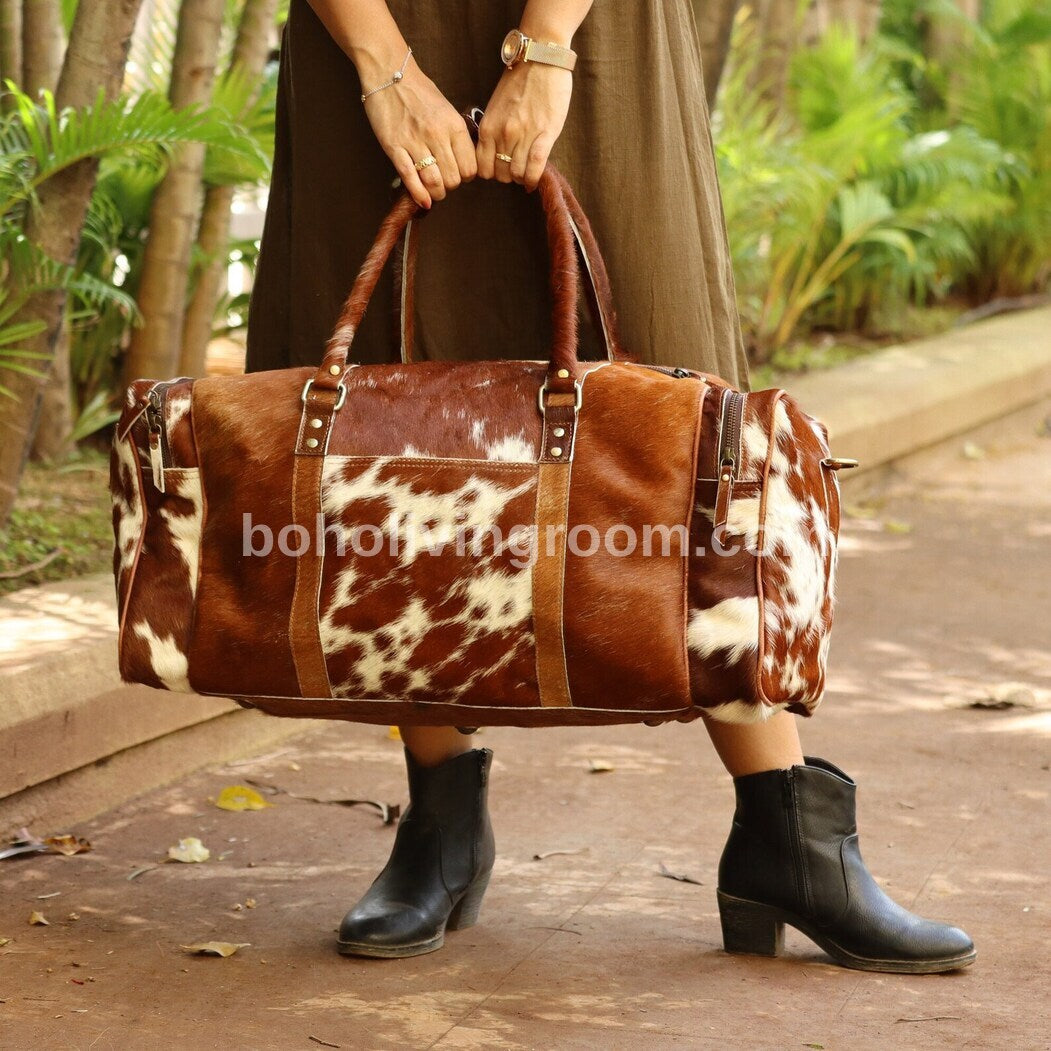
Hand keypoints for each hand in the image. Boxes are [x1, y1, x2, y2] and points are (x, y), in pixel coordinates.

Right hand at [361, 56, 476, 207]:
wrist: (389, 72)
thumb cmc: (419, 91)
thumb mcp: (447, 110)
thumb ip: (456, 135)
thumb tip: (463, 162)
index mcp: (454, 125)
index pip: (469, 167)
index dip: (466, 176)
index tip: (460, 175)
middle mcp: (437, 134)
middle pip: (453, 179)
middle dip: (450, 186)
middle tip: (444, 182)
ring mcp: (414, 141)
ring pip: (434, 182)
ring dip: (436, 193)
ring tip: (434, 191)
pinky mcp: (394, 147)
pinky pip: (410, 178)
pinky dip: (419, 195)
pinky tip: (423, 202)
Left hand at [477, 61, 572, 190]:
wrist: (540, 56)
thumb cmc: (519, 79)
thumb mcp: (496, 106)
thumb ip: (494, 129)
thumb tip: (496, 152)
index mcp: (488, 127)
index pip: (482, 168)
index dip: (491, 173)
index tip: (499, 168)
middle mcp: (503, 134)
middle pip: (500, 174)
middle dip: (507, 176)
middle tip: (514, 169)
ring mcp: (524, 135)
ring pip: (517, 173)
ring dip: (521, 177)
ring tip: (526, 171)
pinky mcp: (545, 134)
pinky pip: (535, 167)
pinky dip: (533, 179)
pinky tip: (533, 182)